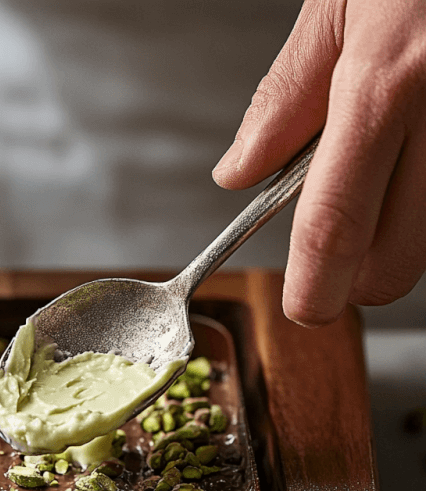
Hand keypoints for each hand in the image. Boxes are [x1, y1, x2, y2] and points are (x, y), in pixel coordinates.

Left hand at [213, 0, 425, 326]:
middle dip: (352, 271)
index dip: (312, 289)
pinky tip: (418, 152)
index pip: (334, 231)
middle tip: (335, 228)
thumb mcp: (341, 4)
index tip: (301, 304)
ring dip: (395, 234)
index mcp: (389, 87)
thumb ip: (285, 98)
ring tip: (387, 164)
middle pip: (391, 267)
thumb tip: (238, 174)